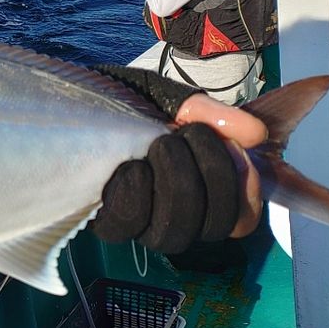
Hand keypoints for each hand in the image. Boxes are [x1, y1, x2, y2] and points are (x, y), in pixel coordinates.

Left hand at [93, 93, 265, 251]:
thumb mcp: (171, 98)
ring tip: (160, 143)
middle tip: (189, 134)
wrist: (73, 97)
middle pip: (214, 225)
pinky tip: (131, 163)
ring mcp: (141, 224)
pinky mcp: (106, 222)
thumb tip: (255, 134)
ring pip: (176, 230)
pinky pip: (131, 220)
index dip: (245, 193)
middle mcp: (175, 216)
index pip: (240, 220)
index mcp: (201, 192)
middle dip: (212, 172)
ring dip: (176, 179)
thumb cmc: (127, 102)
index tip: (236, 150)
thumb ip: (209, 113)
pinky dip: (137, 187)